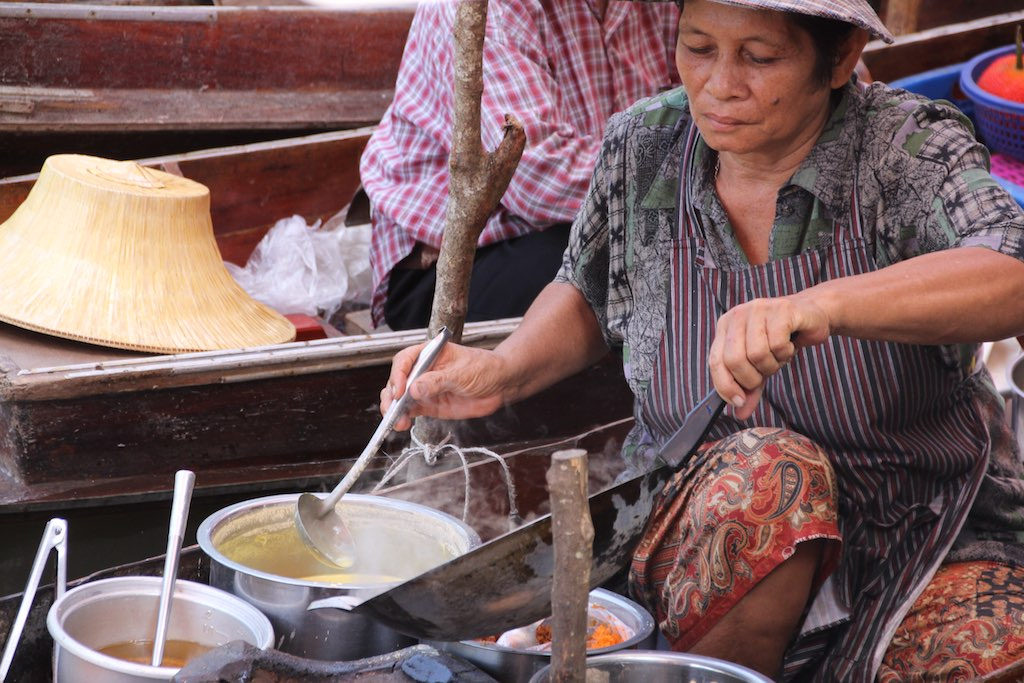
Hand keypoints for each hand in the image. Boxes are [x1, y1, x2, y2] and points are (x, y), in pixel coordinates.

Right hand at [381, 341, 512, 430]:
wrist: (500, 385)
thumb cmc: (484, 368)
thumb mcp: (462, 373)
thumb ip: (438, 381)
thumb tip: (415, 389)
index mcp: (429, 354)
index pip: (405, 360)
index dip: (398, 374)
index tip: (400, 389)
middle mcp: (423, 370)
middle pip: (397, 380)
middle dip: (391, 395)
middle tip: (392, 408)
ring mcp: (425, 389)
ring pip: (400, 398)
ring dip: (394, 409)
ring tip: (396, 421)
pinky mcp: (429, 405)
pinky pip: (410, 411)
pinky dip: (403, 418)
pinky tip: (402, 424)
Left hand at [709, 295, 830, 419]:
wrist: (811, 317)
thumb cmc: (781, 340)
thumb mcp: (760, 366)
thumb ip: (749, 388)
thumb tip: (740, 412)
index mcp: (725, 326)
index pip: (716, 361)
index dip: (725, 385)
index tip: (739, 401)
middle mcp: (737, 315)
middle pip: (735, 360)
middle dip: (752, 377)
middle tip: (766, 372)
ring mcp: (758, 309)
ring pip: (757, 354)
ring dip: (773, 364)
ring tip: (780, 355)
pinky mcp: (781, 309)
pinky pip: (778, 344)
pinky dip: (786, 352)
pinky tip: (790, 344)